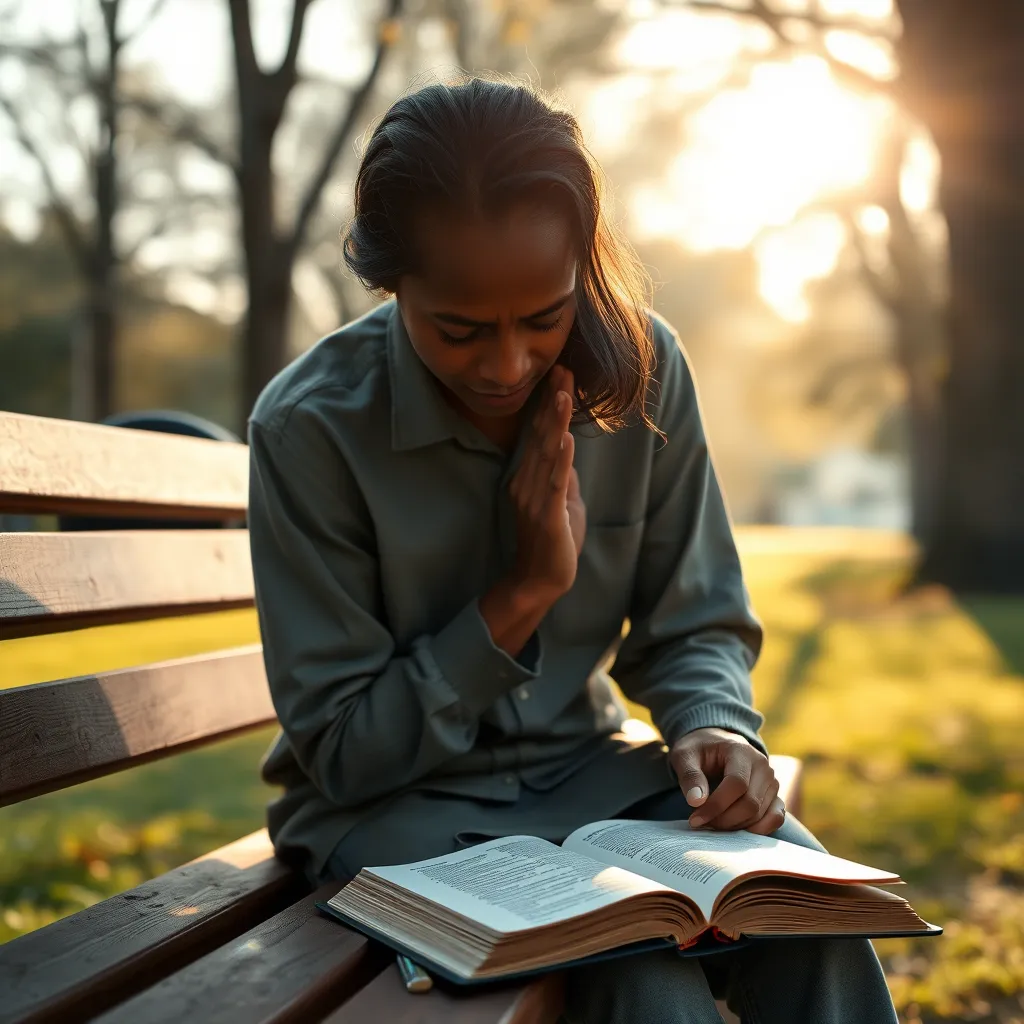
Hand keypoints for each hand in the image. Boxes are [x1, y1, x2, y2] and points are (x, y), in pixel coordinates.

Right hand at [508, 365, 585, 598]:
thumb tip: (567, 449)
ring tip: (563, 391)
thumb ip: (563, 476)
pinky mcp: (546, 514)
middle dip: (553, 400)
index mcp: (528, 477)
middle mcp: (525, 482)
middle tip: (562, 367)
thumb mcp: (563, 502)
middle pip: (540, 433)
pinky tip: (565, 438)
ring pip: (545, 452)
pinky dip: (560, 459)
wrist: (539, 580)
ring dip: (555, 421)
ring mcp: (534, 498)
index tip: (559, 374)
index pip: (539, 432)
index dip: (549, 403)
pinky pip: (553, 482)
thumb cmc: (554, 544)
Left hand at [669, 727, 784, 834]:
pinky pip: (775, 818)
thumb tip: (696, 802)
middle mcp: (762, 766)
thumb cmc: (698, 750)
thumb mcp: (685, 755)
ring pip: (760, 814)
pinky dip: (757, 830)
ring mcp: (772, 782)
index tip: (695, 819)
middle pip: (750, 803)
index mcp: (741, 751)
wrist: (715, 744)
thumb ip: (689, 776)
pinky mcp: (775, 796)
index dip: (716, 805)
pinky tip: (734, 830)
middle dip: (724, 820)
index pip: (737, 784)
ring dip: (735, 826)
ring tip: (712, 823)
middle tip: (702, 823)